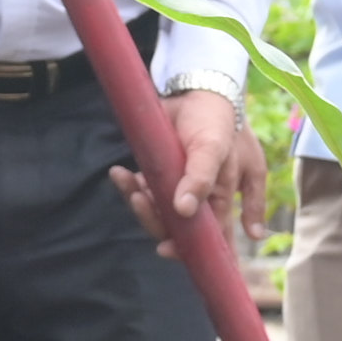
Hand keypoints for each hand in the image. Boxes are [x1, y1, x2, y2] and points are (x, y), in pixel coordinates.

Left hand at [111, 82, 251, 254]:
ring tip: (127, 181)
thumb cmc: (215, 120)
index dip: (188, 251)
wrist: (197, 89)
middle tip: (139, 200)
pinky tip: (120, 173)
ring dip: (138, 203)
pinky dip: (128, 185)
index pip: (209, 240)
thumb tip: (184, 211)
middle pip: (175, 229)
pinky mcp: (159, 175)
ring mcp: (178, 189)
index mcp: (221, 201)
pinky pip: (141, 191)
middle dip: (154, 220)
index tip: (166, 250)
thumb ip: (202, 179)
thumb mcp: (213, 147)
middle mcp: (200, 200)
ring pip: (155, 212)